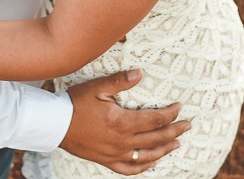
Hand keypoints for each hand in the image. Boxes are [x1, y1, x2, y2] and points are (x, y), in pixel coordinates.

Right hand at [60, 70, 189, 174]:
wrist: (55, 125)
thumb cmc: (75, 103)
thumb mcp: (97, 87)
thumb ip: (119, 81)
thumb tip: (140, 74)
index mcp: (122, 122)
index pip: (154, 119)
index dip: (170, 114)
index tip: (180, 107)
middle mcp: (122, 141)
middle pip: (156, 138)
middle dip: (174, 131)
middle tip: (188, 125)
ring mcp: (115, 153)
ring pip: (147, 155)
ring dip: (165, 149)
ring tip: (177, 143)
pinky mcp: (107, 160)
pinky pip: (130, 168)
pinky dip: (144, 167)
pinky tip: (153, 163)